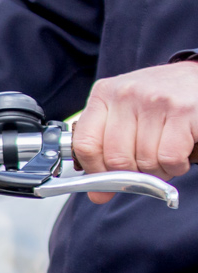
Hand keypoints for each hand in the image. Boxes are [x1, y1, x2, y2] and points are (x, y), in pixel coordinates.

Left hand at [73, 61, 197, 202]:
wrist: (197, 78)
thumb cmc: (159, 100)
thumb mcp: (124, 116)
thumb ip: (105, 151)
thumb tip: (98, 195)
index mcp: (104, 95)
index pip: (85, 144)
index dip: (95, 171)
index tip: (107, 179)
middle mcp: (126, 94)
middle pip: (115, 158)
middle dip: (131, 175)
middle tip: (144, 169)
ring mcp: (154, 101)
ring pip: (144, 161)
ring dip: (157, 172)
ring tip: (164, 159)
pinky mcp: (182, 111)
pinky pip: (169, 157)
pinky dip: (175, 166)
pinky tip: (179, 156)